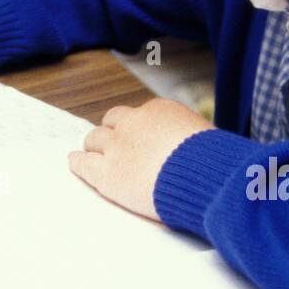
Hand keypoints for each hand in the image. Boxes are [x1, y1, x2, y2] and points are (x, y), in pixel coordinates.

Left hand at [68, 98, 212, 220]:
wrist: (204, 177)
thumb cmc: (213, 163)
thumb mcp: (206, 139)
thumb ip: (189, 139)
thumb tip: (196, 151)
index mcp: (159, 111)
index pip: (139, 115)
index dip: (137, 128)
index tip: (139, 138)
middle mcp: (134, 123)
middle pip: (112, 121)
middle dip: (112, 132)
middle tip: (112, 144)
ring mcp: (117, 147)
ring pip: (94, 138)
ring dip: (94, 146)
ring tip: (91, 154)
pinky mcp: (107, 172)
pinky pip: (82, 162)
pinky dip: (78, 162)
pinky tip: (75, 162)